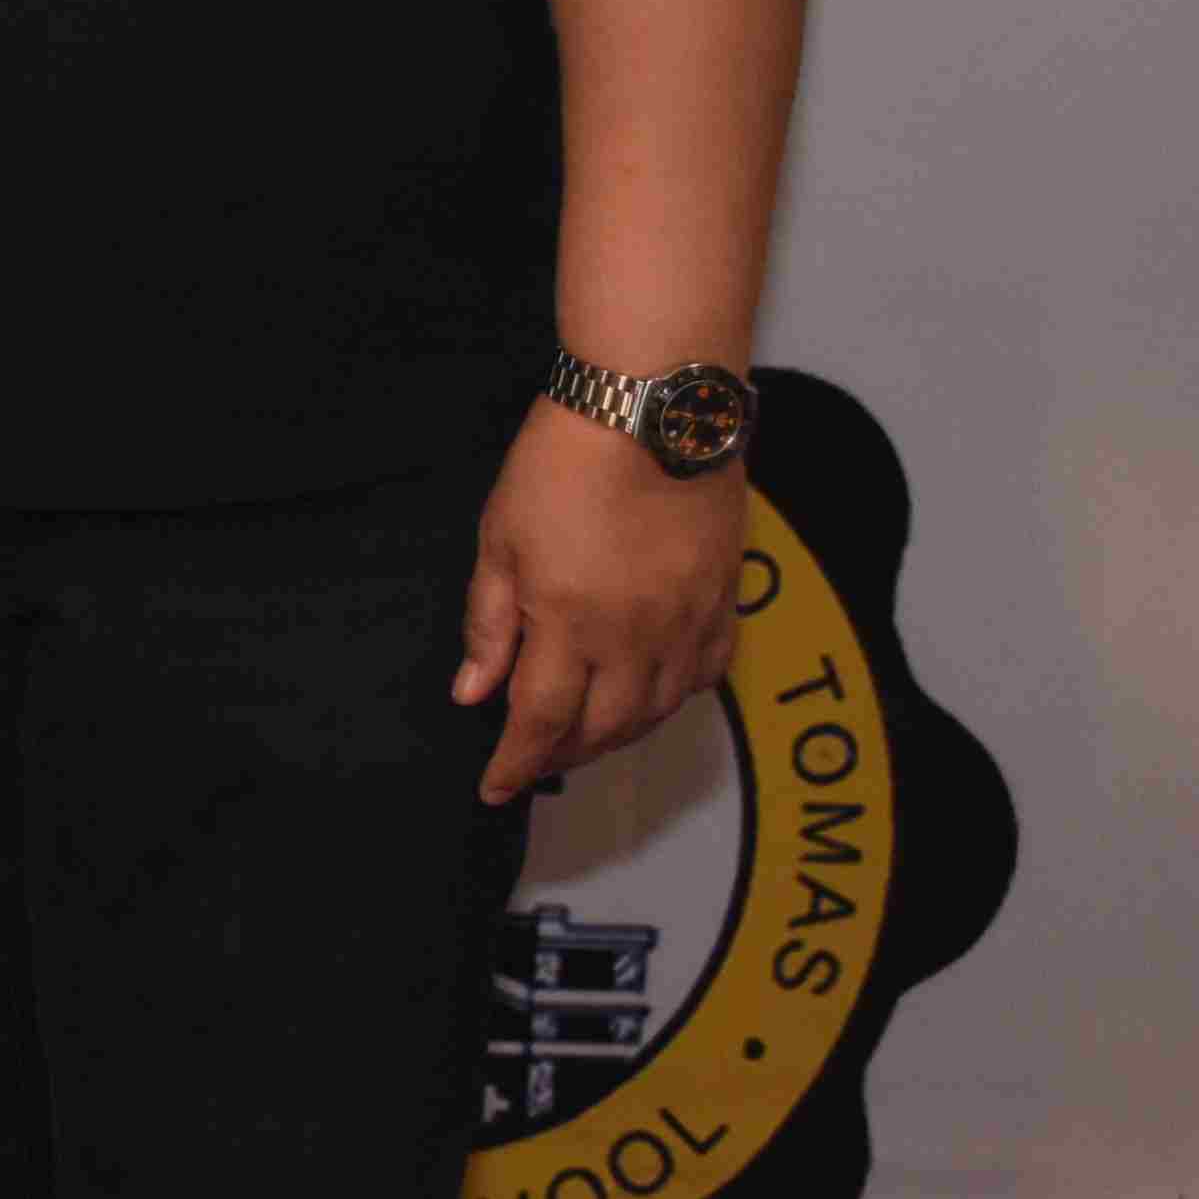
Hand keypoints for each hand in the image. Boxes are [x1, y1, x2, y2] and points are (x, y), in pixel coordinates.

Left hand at [457, 402, 745, 801]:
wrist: (651, 410)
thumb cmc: (565, 463)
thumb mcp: (499, 542)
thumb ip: (489, 625)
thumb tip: (473, 692)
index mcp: (570, 624)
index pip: (540, 722)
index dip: (515, 764)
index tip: (495, 788)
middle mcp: (636, 637)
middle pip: (602, 730)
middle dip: (563, 756)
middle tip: (534, 761)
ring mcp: (687, 622)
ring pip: (657, 712)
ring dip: (618, 737)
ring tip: (584, 738)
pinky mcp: (724, 600)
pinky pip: (706, 676)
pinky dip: (674, 700)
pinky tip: (649, 697)